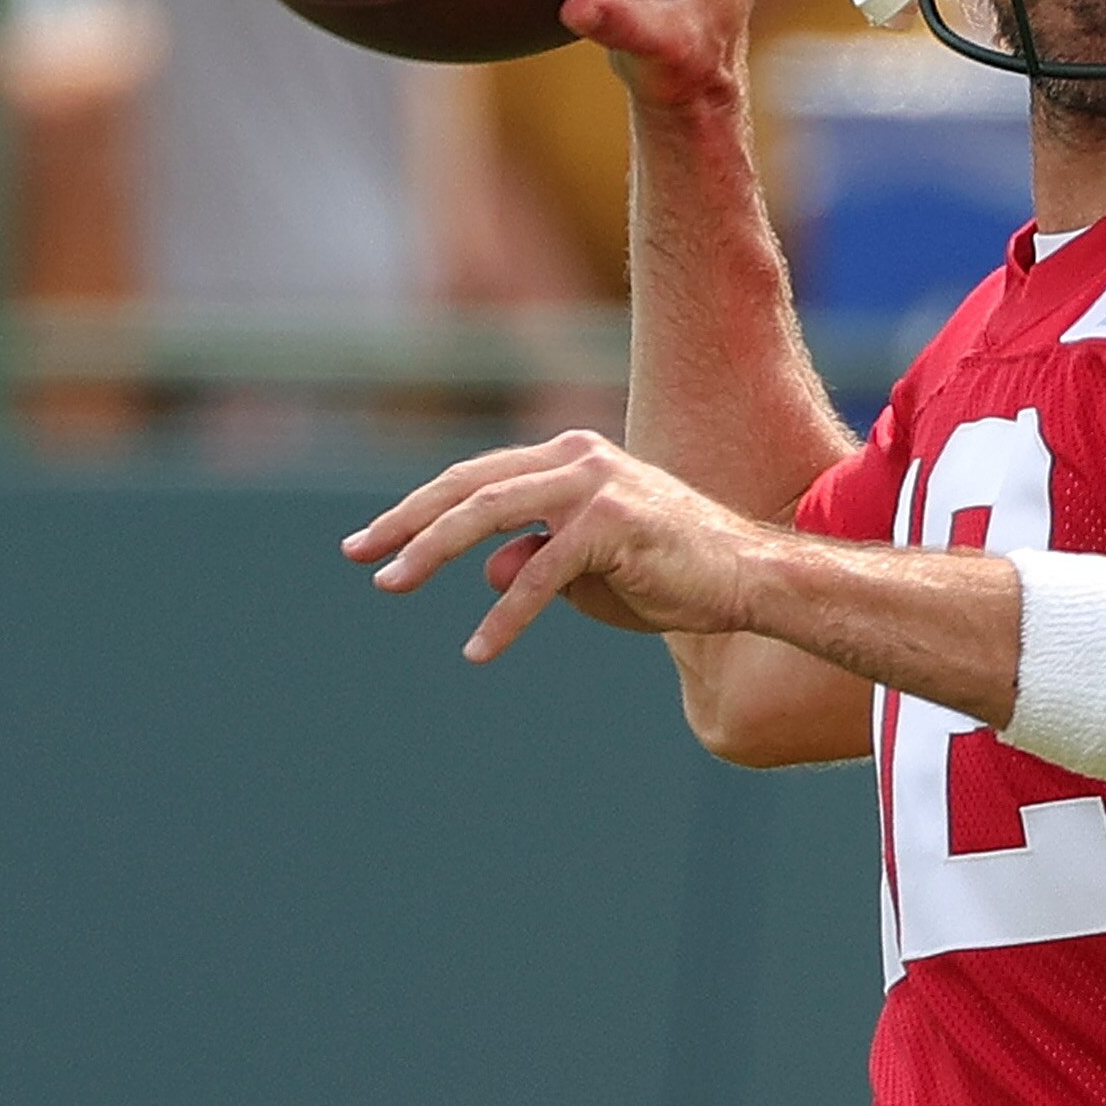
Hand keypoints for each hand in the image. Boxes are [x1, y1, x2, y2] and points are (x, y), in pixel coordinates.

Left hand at [344, 429, 760, 661]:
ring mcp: (596, 485)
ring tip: (392, 584)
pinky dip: (504, 614)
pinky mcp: (613, 524)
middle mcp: (579, 457)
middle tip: (358, 554)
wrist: (748, 579)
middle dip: (407, 521)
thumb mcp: (587, 573)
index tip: (369, 541)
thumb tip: (483, 570)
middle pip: (470, 486)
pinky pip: (539, 573)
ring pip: (490, 514)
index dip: (419, 509)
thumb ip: (535, 561)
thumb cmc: (672, 576)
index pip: (477, 478)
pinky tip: (478, 648)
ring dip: (432, 550)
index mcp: (572, 457)